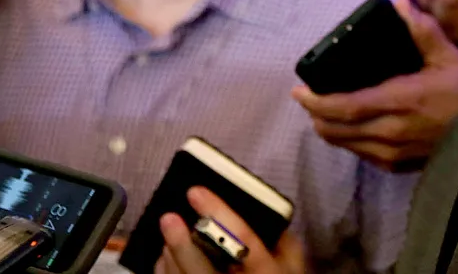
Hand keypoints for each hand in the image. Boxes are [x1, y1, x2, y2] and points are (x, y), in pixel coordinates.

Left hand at [156, 187, 302, 273]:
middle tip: (168, 218)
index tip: (196, 192)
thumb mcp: (292, 266)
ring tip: (170, 230)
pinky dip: (164, 268)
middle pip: (201, 268)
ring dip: (170, 253)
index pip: (242, 239)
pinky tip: (167, 254)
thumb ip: (282, 242)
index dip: (218, 213)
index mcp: (264, 272)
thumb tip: (261, 214)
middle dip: (182, 243)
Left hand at [293, 0, 457, 169]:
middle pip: (336, 130)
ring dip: (331, 130)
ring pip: (347, 145)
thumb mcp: (449, 56)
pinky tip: (355, 128)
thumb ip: (422, 30)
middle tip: (308, 99)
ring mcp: (396, 153)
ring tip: (326, 112)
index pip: (343, 107)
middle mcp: (392, 132)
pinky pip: (365, 156)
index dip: (315, 101)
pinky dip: (351, 142)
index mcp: (399, 101)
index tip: (298, 90)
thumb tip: (400, 5)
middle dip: (316, 116)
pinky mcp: (402, 166)